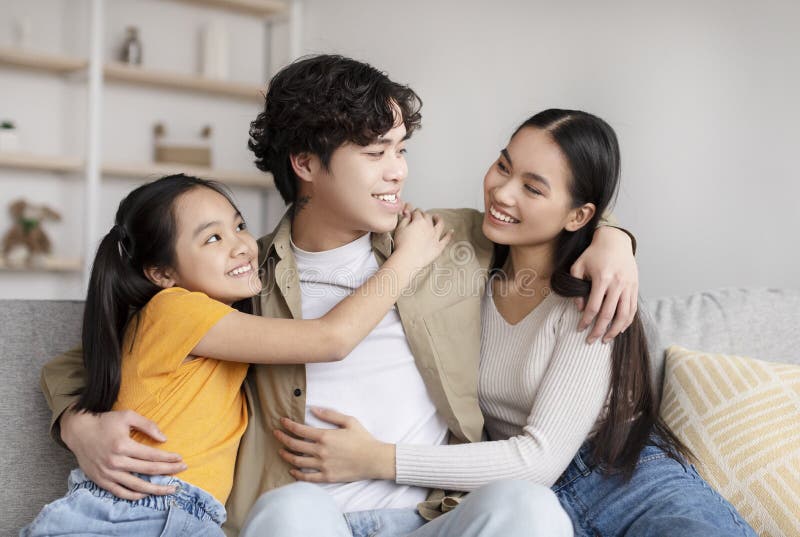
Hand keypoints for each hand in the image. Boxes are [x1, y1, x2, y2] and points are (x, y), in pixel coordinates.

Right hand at [61, 408, 185, 499]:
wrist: (78, 432)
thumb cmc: (105, 422)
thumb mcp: (127, 416)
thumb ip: (147, 425)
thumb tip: (164, 439)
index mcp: (123, 446)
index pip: (152, 456)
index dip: (169, 458)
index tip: (181, 458)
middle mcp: (116, 462)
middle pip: (149, 471)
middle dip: (169, 471)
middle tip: (183, 469)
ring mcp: (108, 474)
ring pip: (137, 486)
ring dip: (156, 489)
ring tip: (171, 489)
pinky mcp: (101, 481)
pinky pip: (121, 493)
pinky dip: (135, 495)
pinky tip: (147, 494)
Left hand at [273, 408, 394, 482]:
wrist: (374, 459)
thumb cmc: (363, 439)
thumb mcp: (349, 421)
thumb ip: (330, 415)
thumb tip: (314, 409)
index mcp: (325, 436)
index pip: (299, 430)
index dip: (288, 425)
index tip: (281, 421)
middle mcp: (320, 451)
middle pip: (294, 445)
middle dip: (282, 438)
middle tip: (275, 434)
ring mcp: (322, 465)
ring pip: (297, 461)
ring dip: (286, 455)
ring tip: (280, 451)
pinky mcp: (327, 477)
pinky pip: (307, 477)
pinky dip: (297, 474)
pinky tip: (292, 470)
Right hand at [393, 209, 452, 268]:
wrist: (407, 260)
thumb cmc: (402, 245)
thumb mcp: (399, 229)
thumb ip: (405, 219)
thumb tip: (408, 214)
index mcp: (419, 221)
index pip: (417, 213)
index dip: (414, 212)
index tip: (413, 214)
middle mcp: (429, 227)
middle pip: (427, 217)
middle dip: (424, 214)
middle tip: (421, 215)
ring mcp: (435, 236)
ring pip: (440, 224)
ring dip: (439, 219)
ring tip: (437, 217)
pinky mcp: (439, 246)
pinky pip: (446, 239)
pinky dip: (449, 234)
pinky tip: (451, 231)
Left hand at [570, 226, 637, 343]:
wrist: (615, 241)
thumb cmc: (594, 254)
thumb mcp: (578, 266)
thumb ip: (577, 288)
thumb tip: (580, 308)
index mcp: (602, 279)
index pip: (593, 307)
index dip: (585, 321)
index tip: (579, 329)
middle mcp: (617, 284)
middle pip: (609, 314)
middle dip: (599, 330)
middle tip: (590, 340)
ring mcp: (628, 286)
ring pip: (624, 315)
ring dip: (615, 330)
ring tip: (606, 339)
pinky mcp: (635, 287)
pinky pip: (632, 309)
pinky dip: (627, 321)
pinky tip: (619, 330)